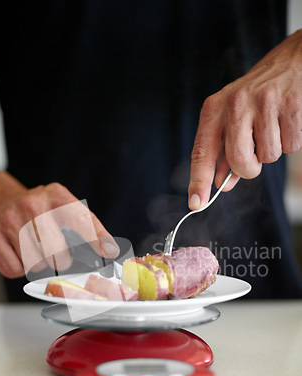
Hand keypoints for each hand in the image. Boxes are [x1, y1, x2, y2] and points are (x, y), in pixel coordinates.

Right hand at [0, 173, 118, 277]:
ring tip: (33, 246)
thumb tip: (111, 250)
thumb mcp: (66, 209)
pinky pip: (15, 270)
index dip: (96, 240)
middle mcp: (32, 205)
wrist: (0, 204)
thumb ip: (91, 229)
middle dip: (59, 260)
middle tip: (52, 249)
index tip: (108, 253)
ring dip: (38, 263)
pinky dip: (18, 267)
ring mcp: (9, 220)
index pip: (81, 221)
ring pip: (36, 264)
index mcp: (56, 196)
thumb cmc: (38, 212)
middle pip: (57, 253)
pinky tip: (17, 251)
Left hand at [188, 29, 301, 208]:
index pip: (201, 151)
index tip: (195, 203)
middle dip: (248, 170)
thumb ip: (225, 152)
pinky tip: (286, 121)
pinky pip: (291, 145)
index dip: (199, 180)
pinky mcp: (290, 103)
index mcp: (214, 109)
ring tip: (272, 128)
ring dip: (272, 152)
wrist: (291, 61)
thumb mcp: (232, 119)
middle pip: (238, 160)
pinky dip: (291, 141)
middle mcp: (235, 104)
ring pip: (268, 156)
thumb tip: (222, 184)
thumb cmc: (257, 96)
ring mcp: (264, 102)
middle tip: (254, 160)